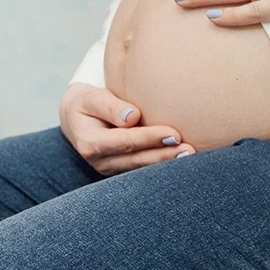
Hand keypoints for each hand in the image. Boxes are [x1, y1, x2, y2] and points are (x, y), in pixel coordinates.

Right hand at [59, 83, 193, 176]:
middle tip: (189, 150)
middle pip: (137, 160)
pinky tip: (182, 159)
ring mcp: (112, 170)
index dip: (149, 139)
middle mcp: (101, 162)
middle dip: (164, 156)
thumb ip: (109, 106)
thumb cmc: (87, 104)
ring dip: (167, 163)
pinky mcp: (123, 171)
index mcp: (90, 144)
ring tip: (191, 155)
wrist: (78, 119)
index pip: (124, 141)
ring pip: (142, 169)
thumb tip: (132, 116)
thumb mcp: (90, 99)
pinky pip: (144, 170)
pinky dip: (163, 164)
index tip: (173, 134)